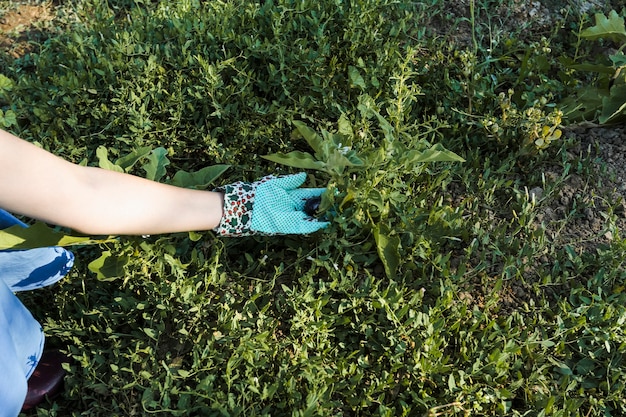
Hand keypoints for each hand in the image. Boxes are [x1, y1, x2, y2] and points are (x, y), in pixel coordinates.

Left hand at [213, 173, 328, 236]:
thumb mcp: (276, 184)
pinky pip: (304, 226)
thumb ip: (291, 181)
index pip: (310, 194)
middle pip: (314, 206)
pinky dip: (314, 225)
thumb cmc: (259, 193)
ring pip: (312, 216)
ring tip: (337, 213)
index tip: (333, 190)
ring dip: (323, 216)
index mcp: (292, 195)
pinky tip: (325, 223)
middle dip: (326, 205)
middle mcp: (294, 207)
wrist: (247, 205)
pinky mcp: (288, 225)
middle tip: (340, 203)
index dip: (322, 193)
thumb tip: (305, 176)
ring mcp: (292, 217)